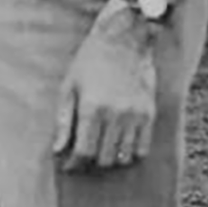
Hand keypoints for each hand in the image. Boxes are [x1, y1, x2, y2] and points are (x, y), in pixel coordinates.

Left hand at [52, 6, 158, 172]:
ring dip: (109, 159)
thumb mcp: (68, 87)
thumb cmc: (89, 62)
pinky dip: (129, 154)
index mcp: (91, 108)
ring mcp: (135, 115)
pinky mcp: (150, 114)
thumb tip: (58, 151)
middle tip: (82, 157)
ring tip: (99, 151)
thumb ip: (62, 121)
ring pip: (122, 157)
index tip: (68, 166)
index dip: (73, 164)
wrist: (124, 40)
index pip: (83, 151)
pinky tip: (118, 147)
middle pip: (103, 158)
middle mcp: (115, 114)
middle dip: (90, 162)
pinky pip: (142, 149)